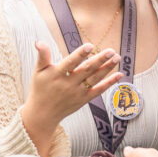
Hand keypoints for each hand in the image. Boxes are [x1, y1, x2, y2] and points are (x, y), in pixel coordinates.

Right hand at [20, 41, 120, 155]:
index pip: (70, 63)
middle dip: (100, 60)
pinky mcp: (84, 100)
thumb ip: (42, 56)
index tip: (90, 46)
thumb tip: (39, 41)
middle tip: (111, 51)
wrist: (42, 114)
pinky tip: (119, 74)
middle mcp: (68, 84)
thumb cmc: (40, 89)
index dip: (80, 54)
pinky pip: (99, 90)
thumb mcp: (38, 72)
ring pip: (95, 79)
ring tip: (117, 58)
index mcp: (56, 75)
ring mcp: (77, 93)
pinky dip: (109, 83)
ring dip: (107, 68)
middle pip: (86, 70)